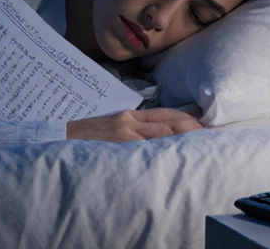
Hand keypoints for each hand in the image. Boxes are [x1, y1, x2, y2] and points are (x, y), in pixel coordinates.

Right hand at [66, 108, 202, 141]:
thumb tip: (153, 138)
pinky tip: (174, 156)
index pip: (164, 114)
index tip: (201, 123)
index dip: (184, 118)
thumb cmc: (85, 137)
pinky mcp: (118, 146)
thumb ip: (130, 129)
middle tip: (209, 134)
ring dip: (181, 138)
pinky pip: (145, 149)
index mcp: (128, 115)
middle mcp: (129, 121)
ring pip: (160, 134)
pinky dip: (161, 151)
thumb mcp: (109, 127)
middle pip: (167, 123)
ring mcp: (124, 134)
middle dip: (190, 128)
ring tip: (199, 144)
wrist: (59, 137)